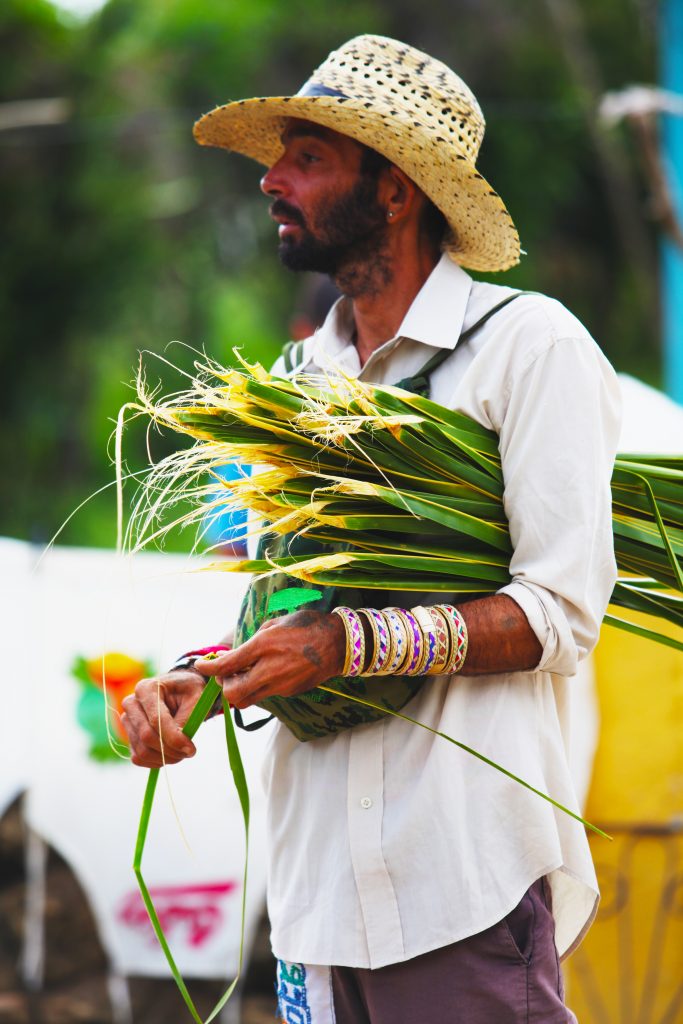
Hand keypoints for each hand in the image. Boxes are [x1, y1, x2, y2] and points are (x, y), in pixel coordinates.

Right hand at [121, 670, 203, 767]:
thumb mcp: (196, 700)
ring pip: (142, 751)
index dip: (173, 738)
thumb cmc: (189, 692)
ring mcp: (128, 720)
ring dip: (165, 758)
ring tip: (182, 752)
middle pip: (146, 736)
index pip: (156, 720)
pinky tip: (170, 754)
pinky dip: (156, 762)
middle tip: (189, 752)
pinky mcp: (129, 735)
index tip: (191, 749)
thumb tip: (180, 745)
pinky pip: (138, 758)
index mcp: (146, 689)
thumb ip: (186, 720)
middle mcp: (131, 703)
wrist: (180, 691)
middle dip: (170, 750)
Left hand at [193, 610, 345, 709]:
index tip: (201, 666)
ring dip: (240, 690)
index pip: (226, 665)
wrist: (340, 643)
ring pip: (249, 699)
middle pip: (233, 694)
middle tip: (225, 675)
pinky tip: (268, 673)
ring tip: (245, 674)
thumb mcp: (276, 624)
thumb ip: (254, 640)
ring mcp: (281, 685)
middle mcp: (269, 670)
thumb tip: (238, 652)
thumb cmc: (307, 626)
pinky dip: (260, 686)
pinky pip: (266, 694)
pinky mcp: (290, 692)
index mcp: (263, 646)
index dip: (208, 668)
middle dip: (224, 687)